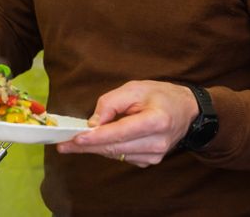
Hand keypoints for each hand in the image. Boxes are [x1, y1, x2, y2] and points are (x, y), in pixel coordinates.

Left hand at [56, 80, 197, 167]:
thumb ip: (111, 103)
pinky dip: (108, 149)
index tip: (75, 138)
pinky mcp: (150, 161)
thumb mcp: (135, 88)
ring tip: (73, 143)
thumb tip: (93, 124)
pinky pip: (122, 156)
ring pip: (115, 154)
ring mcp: (155, 155)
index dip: (96, 137)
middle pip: (115, 147)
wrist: (186, 111)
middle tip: (63, 144)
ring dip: (94, 148)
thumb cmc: (160, 95)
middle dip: (87, 146)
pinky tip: (98, 142)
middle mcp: (157, 142)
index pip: (120, 132)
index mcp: (157, 120)